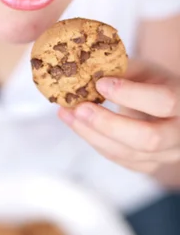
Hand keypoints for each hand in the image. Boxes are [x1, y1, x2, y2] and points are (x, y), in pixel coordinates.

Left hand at [58, 60, 179, 174]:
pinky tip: (77, 125)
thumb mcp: (144, 70)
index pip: (163, 102)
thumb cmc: (153, 84)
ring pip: (129, 154)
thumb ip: (120, 69)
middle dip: (108, 124)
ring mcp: (167, 154)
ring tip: (66, 113)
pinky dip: (95, 141)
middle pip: (149, 139)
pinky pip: (120, 159)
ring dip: (92, 134)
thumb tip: (84, 69)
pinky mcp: (149, 165)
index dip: (130, 95)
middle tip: (79, 108)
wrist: (167, 108)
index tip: (100, 84)